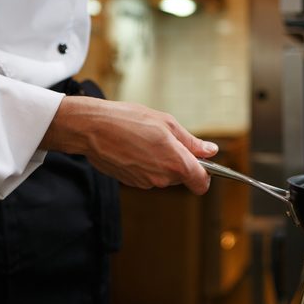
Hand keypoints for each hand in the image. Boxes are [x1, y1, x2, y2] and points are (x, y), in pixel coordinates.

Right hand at [40, 96, 217, 193]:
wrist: (93, 128)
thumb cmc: (129, 120)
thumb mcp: (167, 123)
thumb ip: (191, 142)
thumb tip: (211, 151)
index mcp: (175, 163)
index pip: (201, 182)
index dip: (206, 174)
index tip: (204, 164)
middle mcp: (162, 178)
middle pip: (182, 176)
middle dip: (180, 161)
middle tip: (167, 139)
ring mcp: (146, 183)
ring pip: (165, 176)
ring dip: (162, 161)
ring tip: (147, 140)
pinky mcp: (132, 182)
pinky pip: (149, 175)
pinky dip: (147, 164)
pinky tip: (135, 147)